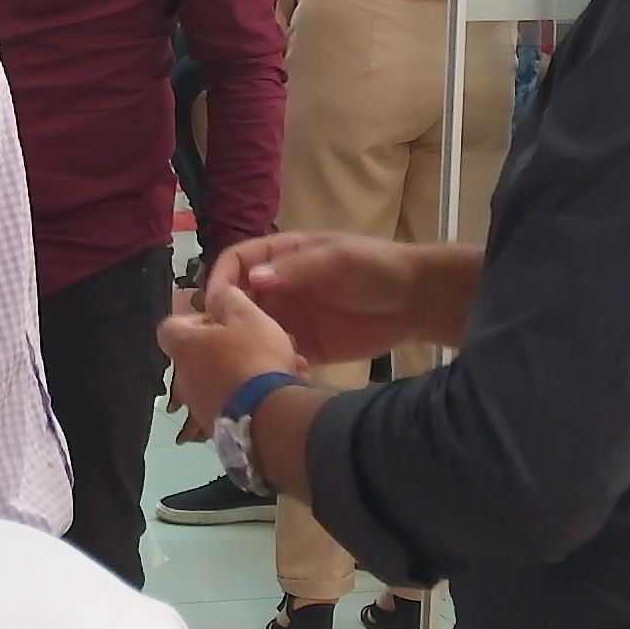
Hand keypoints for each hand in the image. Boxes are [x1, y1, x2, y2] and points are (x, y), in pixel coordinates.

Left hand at [158, 282, 304, 446]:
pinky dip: (251, 394)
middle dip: (227, 346)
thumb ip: (228, 298)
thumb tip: (219, 292)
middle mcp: (184, 378)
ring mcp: (199, 405)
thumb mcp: (246, 315)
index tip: (220, 319)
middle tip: (258, 341)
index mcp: (184, 347)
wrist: (269, 417)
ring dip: (245, 370)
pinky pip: (233, 401)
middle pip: (199, 354)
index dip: (194, 319)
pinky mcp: (218, 426)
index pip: (170, 326)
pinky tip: (280, 388)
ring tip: (282, 366)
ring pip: (221, 378)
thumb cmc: (254, 357)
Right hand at [204, 231, 434, 365]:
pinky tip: (273, 371)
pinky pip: (275, 355)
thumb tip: (253, 279)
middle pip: (236, 299)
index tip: (212, 304)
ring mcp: (290, 318)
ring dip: (243, 343)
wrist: (417, 302)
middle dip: (223, 317)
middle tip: (219, 341)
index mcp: (282, 257)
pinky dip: (268, 363)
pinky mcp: (305, 347)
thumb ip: (298, 268)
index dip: (220, 278)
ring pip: (250, 330)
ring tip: (243, 360)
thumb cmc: (376, 269)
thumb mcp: (338, 260)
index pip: (237, 262)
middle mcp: (279, 287)